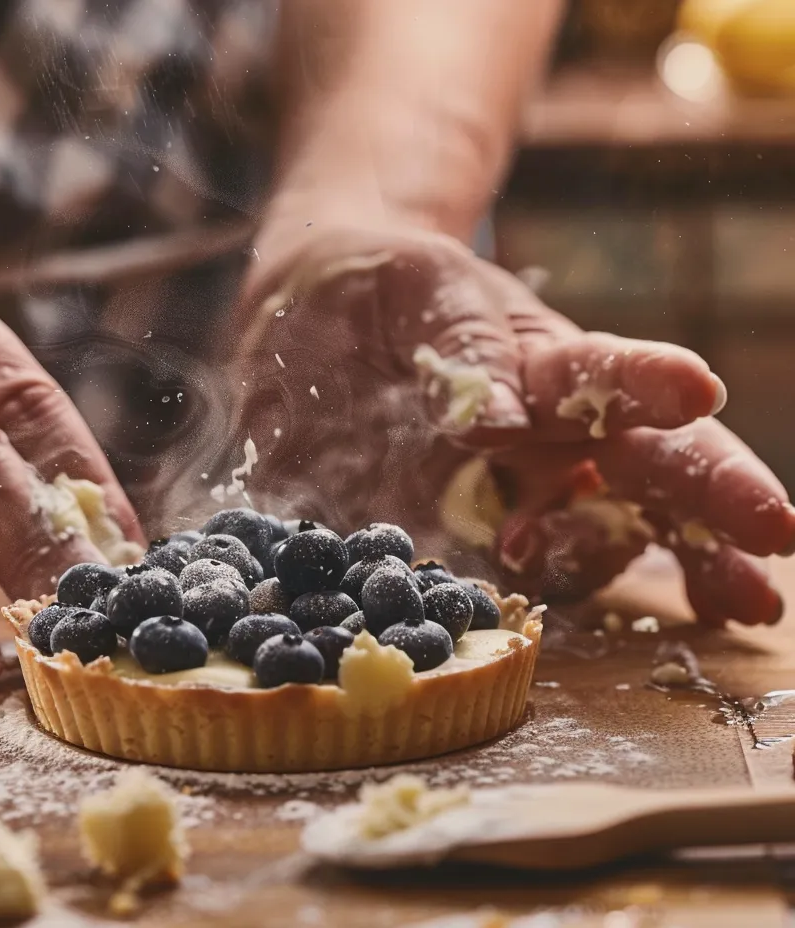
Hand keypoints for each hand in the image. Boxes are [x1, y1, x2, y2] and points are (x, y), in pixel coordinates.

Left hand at [202, 203, 794, 625]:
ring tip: (716, 600)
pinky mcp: (451, 548)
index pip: (610, 378)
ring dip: (650, 567)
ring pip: (594, 541)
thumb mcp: (416, 289)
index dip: (653, 386)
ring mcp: (506, 503)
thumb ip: (461, 346)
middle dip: (712, 507)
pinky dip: (540, 609)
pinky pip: (507, 587)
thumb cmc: (378, 288)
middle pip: (643, 473)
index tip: (696, 392)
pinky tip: (557, 631)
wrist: (308, 320)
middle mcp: (546, 443)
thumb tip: (501, 419)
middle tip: (772, 546)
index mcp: (543, 366)